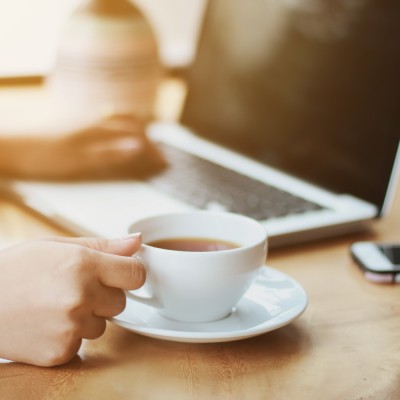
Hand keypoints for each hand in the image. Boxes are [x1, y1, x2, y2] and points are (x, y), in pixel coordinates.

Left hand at [0, 114, 165, 179]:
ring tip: (145, 141)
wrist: (12, 147)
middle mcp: (97, 121)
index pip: (136, 137)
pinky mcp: (77, 123)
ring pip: (120, 120)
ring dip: (136, 129)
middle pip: (132, 126)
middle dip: (149, 140)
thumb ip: (111, 154)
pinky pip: (107, 119)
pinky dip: (119, 124)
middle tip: (159, 155)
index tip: (165, 163)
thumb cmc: (45, 156)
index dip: (152, 151)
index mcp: (101, 130)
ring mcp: (87, 120)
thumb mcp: (81, 161)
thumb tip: (140, 147)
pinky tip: (115, 128)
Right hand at [0, 235, 144, 366]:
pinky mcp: (61, 351)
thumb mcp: (56, 247)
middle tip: (74, 289)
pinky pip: (83, 344)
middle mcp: (81, 296)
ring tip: (55, 306)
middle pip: (121, 301)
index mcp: (83, 264)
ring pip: (103, 324)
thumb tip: (137, 242)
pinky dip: (70, 337)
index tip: (121, 273)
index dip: (130, 273)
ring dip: (87, 317)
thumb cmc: (14, 271)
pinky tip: (47, 324)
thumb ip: (102, 245)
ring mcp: (71, 326)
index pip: (136, 273)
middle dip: (105, 296)